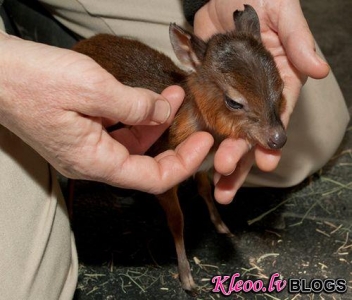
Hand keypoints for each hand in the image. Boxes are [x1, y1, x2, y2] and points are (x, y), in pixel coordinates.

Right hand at [0, 33, 213, 193]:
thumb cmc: (31, 81)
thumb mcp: (92, 88)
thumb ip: (133, 104)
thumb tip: (161, 109)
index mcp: (94, 161)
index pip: (153, 178)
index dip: (184, 164)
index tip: (204, 143)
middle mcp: (92, 160)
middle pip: (146, 162)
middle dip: (173, 138)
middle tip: (193, 116)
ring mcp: (86, 145)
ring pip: (133, 143)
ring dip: (155, 120)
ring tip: (173, 95)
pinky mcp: (82, 130)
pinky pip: (118, 129)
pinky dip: (136, 114)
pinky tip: (148, 96)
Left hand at [194, 0, 329, 203]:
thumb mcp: (282, 13)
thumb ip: (297, 41)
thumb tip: (319, 69)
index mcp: (278, 81)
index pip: (277, 118)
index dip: (271, 142)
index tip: (265, 163)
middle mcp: (255, 96)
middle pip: (249, 134)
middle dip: (239, 156)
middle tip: (225, 174)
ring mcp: (230, 96)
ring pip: (227, 134)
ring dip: (221, 158)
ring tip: (215, 183)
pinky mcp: (209, 92)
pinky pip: (204, 118)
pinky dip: (200, 138)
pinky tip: (193, 155)